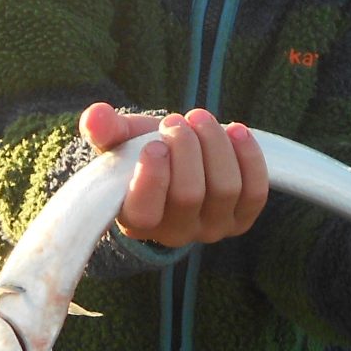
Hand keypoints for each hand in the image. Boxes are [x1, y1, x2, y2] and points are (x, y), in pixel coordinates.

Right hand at [80, 103, 268, 248]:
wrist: (177, 160)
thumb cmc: (141, 151)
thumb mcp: (119, 140)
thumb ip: (105, 130)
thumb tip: (95, 117)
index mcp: (135, 219)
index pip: (144, 213)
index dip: (152, 177)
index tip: (154, 144)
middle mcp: (174, 233)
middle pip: (189, 194)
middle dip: (186, 147)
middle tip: (176, 121)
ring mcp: (211, 227)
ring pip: (224, 188)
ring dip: (215, 144)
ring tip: (200, 119)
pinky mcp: (241, 218)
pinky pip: (254, 192)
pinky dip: (248, 157)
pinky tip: (236, 131)